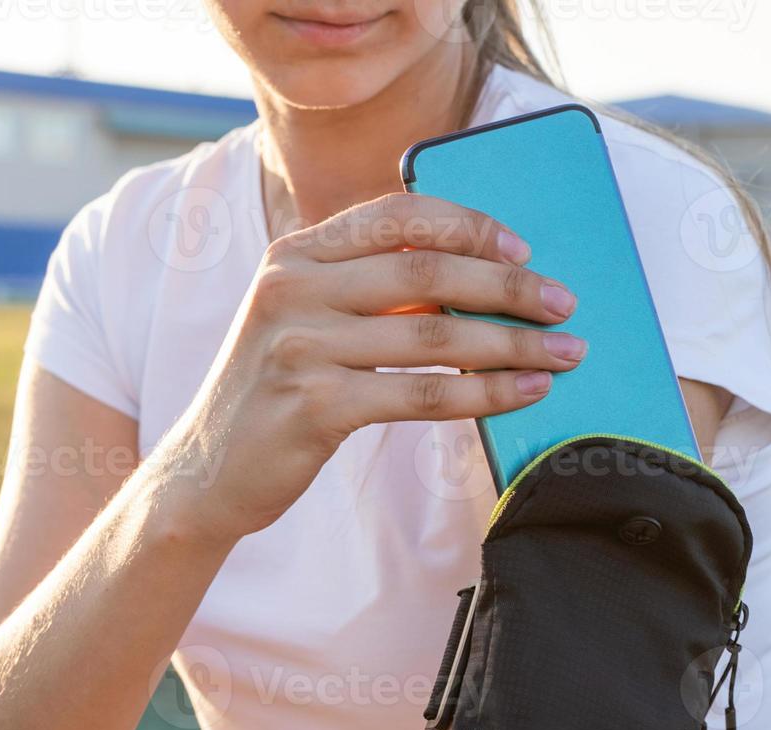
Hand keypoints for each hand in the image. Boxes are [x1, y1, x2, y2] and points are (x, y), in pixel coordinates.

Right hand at [159, 192, 585, 542]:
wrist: (205, 473)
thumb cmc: (272, 395)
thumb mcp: (301, 321)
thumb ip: (362, 289)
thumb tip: (473, 280)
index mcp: (294, 254)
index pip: (398, 215)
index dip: (470, 227)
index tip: (523, 252)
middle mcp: (292, 288)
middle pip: (427, 271)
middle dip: (509, 288)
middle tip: (564, 306)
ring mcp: (299, 345)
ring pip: (435, 334)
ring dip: (513, 344)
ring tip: (565, 354)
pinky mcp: (315, 404)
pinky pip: (422, 392)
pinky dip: (484, 392)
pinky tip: (524, 393)